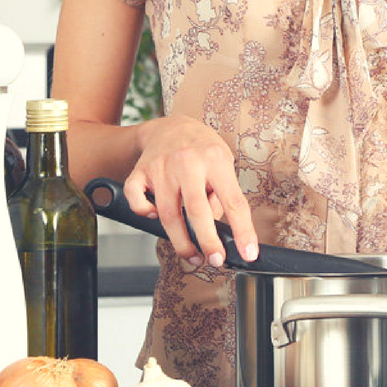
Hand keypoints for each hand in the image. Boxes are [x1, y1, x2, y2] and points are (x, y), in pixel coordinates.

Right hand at [126, 114, 258, 266]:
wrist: (171, 126)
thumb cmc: (203, 149)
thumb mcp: (225, 164)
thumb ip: (223, 195)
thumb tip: (219, 229)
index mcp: (216, 161)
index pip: (234, 202)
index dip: (243, 232)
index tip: (248, 253)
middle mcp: (188, 163)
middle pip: (197, 212)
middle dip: (208, 242)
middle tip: (215, 261)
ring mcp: (161, 168)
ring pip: (168, 214)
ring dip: (181, 242)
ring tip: (193, 256)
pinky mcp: (140, 172)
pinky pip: (137, 200)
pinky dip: (144, 213)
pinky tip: (154, 218)